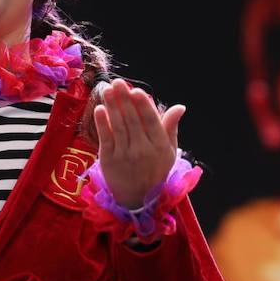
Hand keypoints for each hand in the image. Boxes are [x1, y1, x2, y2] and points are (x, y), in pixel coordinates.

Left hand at [93, 79, 182, 208]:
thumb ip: (170, 127)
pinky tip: (99, 109)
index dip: (143, 106)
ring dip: (112, 107)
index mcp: (159, 146)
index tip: (136, 90)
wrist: (137, 198)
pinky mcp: (108, 160)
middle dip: (124, 101)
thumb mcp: (168, 151)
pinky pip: (106, 139)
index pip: (151, 122)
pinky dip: (102, 124)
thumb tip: (180, 107)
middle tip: (118, 82)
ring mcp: (124, 155)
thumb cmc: (155, 169)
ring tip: (108, 89)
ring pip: (118, 127)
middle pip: (132, 121)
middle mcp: (142, 150)